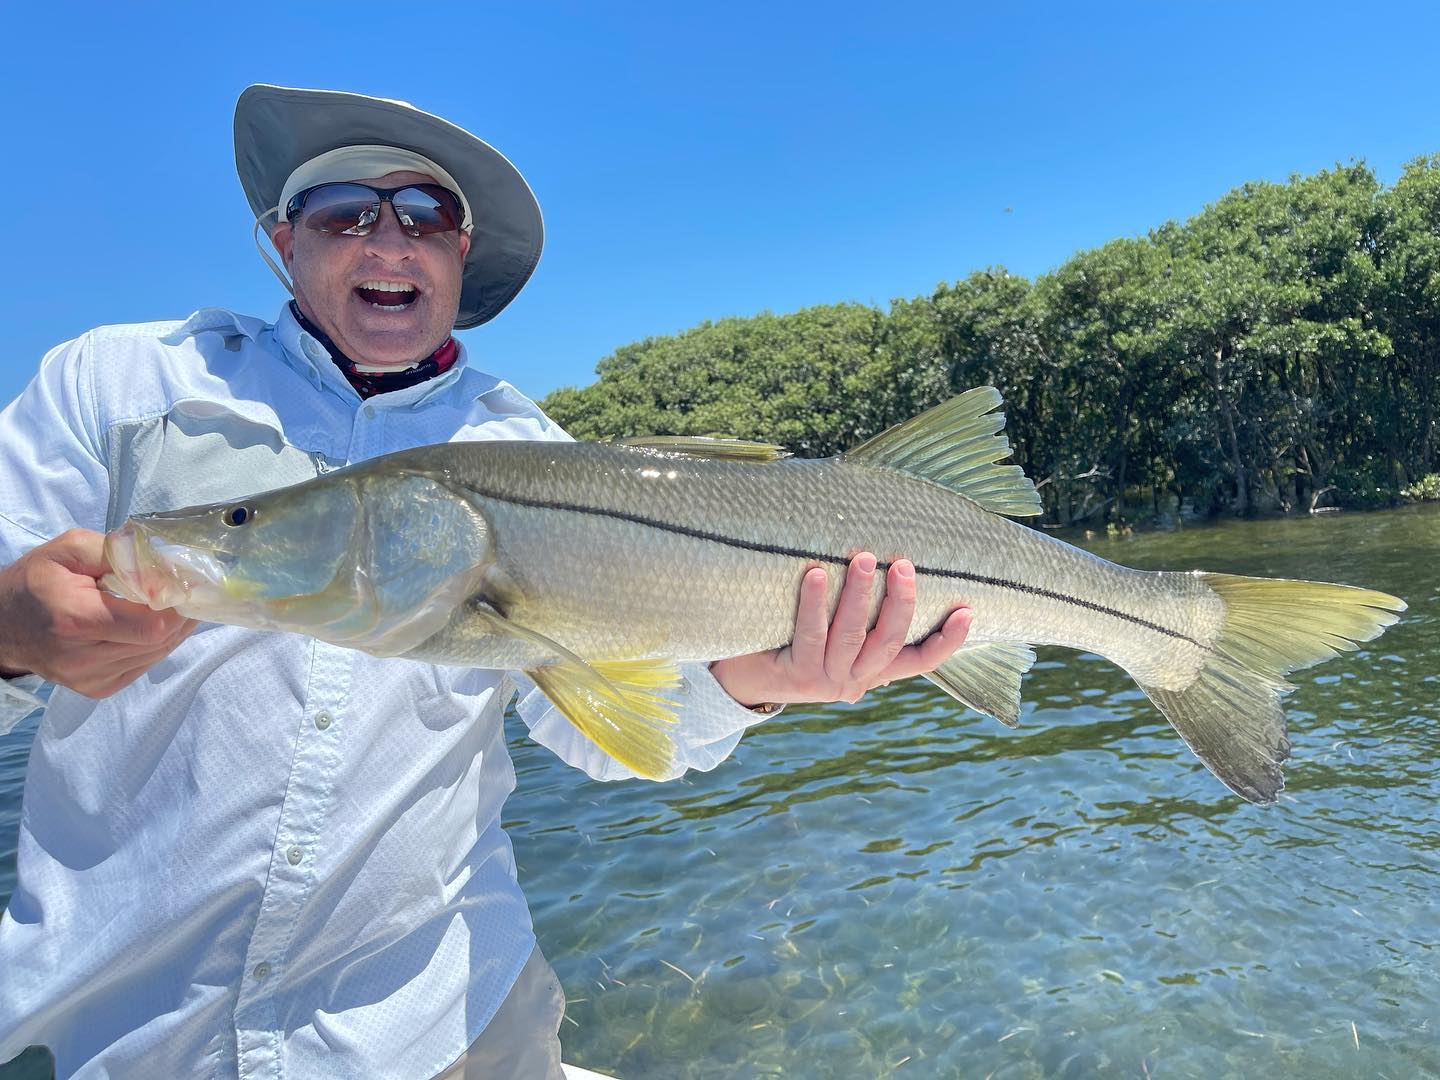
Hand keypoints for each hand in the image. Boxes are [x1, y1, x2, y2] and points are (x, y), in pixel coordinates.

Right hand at [0, 529, 195, 697]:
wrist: (4, 624)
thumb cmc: (38, 581)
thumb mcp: (69, 549)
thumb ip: (118, 553)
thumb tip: (163, 563)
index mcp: (76, 619)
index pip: (152, 625)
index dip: (176, 606)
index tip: (185, 585)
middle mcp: (82, 658)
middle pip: (159, 641)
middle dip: (179, 615)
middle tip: (185, 592)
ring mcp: (90, 678)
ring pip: (156, 655)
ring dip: (171, 630)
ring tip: (170, 605)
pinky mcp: (98, 688)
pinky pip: (143, 665)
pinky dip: (155, 645)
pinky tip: (148, 625)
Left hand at [710, 552, 971, 707]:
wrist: (744, 676)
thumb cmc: (795, 639)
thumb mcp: (835, 633)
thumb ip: (862, 613)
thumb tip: (883, 551)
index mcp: (872, 672)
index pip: (919, 661)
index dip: (947, 641)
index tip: (967, 611)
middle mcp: (854, 681)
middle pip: (889, 642)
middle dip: (902, 602)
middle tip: (905, 565)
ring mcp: (825, 680)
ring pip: (852, 637)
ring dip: (860, 596)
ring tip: (865, 558)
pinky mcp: (795, 675)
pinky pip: (810, 634)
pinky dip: (815, 603)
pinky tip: (816, 573)